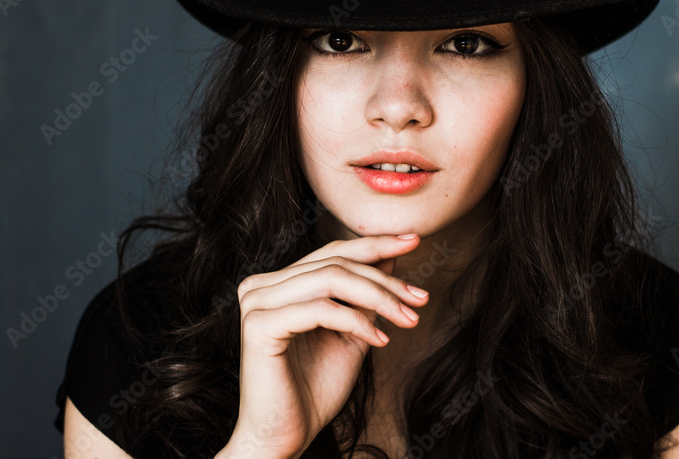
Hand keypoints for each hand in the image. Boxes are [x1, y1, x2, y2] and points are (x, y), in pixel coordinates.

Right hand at [215, 234, 429, 458]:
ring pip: (331, 280)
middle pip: (335, 263)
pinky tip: (380, 340)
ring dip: (378, 297)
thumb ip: (364, 298)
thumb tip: (391, 258)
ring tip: (408, 319)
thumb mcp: (350, 334)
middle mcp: (261, 286)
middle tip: (420, 297)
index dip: (375, 245)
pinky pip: (320, 310)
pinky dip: (356, 321)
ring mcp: (257, 303)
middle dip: (385, 278)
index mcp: (277, 284)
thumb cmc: (313, 390)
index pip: (332, 253)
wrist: (284, 438)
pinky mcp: (260, 326)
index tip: (414, 241)